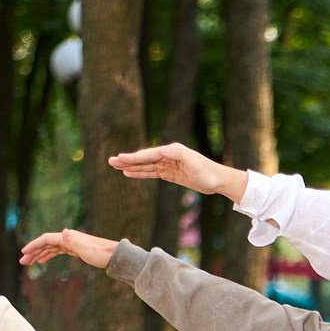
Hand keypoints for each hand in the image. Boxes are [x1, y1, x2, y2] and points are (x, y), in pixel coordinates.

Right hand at [19, 228, 119, 271]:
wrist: (114, 256)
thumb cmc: (101, 254)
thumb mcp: (86, 250)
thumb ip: (74, 241)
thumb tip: (64, 231)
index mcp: (68, 237)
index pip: (46, 239)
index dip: (34, 245)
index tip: (24, 252)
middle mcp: (68, 238)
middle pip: (46, 243)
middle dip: (33, 251)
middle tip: (22, 261)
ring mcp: (71, 243)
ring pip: (50, 248)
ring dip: (39, 254)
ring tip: (29, 262)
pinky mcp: (74, 249)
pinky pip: (57, 251)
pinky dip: (48, 255)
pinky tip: (42, 260)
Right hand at [108, 142, 247, 201]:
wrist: (218, 180)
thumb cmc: (208, 172)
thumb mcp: (194, 163)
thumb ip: (179, 154)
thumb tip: (163, 150)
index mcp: (172, 151)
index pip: (149, 155)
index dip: (134, 157)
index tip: (120, 159)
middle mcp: (168, 156)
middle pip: (144, 158)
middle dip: (127, 160)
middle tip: (110, 161)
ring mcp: (169, 165)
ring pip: (146, 166)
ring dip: (131, 166)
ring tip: (115, 166)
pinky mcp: (171, 173)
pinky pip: (152, 173)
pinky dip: (140, 173)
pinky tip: (130, 173)